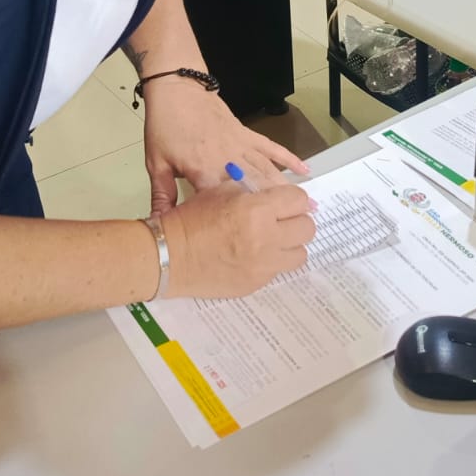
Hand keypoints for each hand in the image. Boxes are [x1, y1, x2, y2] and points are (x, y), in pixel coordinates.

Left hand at [143, 79, 307, 214]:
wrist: (176, 88)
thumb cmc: (165, 125)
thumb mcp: (156, 163)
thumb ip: (162, 195)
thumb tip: (157, 223)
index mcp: (204, 171)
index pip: (225, 203)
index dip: (241, 222)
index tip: (257, 238)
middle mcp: (228, 160)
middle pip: (255, 189)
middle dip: (276, 210)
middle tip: (296, 227)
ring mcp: (240, 145)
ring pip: (268, 171)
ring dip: (286, 190)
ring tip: (305, 207)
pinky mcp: (247, 133)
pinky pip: (271, 148)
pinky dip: (289, 158)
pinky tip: (304, 170)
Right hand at [161, 184, 315, 297]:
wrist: (168, 256)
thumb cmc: (191, 218)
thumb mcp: (221, 191)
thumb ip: (253, 192)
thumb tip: (277, 195)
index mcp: (257, 210)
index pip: (299, 200)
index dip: (293, 198)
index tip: (285, 202)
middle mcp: (266, 238)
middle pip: (307, 228)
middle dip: (295, 221)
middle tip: (281, 220)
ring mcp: (263, 266)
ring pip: (300, 254)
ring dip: (289, 245)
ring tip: (272, 241)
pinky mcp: (256, 284)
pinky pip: (278, 271)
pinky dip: (271, 262)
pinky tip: (253, 256)